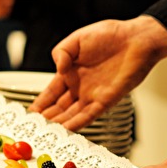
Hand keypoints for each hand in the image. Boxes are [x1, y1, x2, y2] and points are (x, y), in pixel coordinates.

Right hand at [30, 16, 166, 129]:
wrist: (137, 39)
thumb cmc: (110, 35)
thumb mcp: (76, 39)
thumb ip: (61, 52)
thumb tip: (58, 69)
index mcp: (70, 73)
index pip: (51, 92)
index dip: (40, 103)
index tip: (29, 113)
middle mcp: (80, 87)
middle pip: (59, 107)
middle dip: (46, 118)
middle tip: (33, 128)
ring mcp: (93, 94)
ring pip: (71, 114)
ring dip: (59, 123)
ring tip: (45, 133)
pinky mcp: (106, 100)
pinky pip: (89, 115)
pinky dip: (78, 123)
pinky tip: (66, 129)